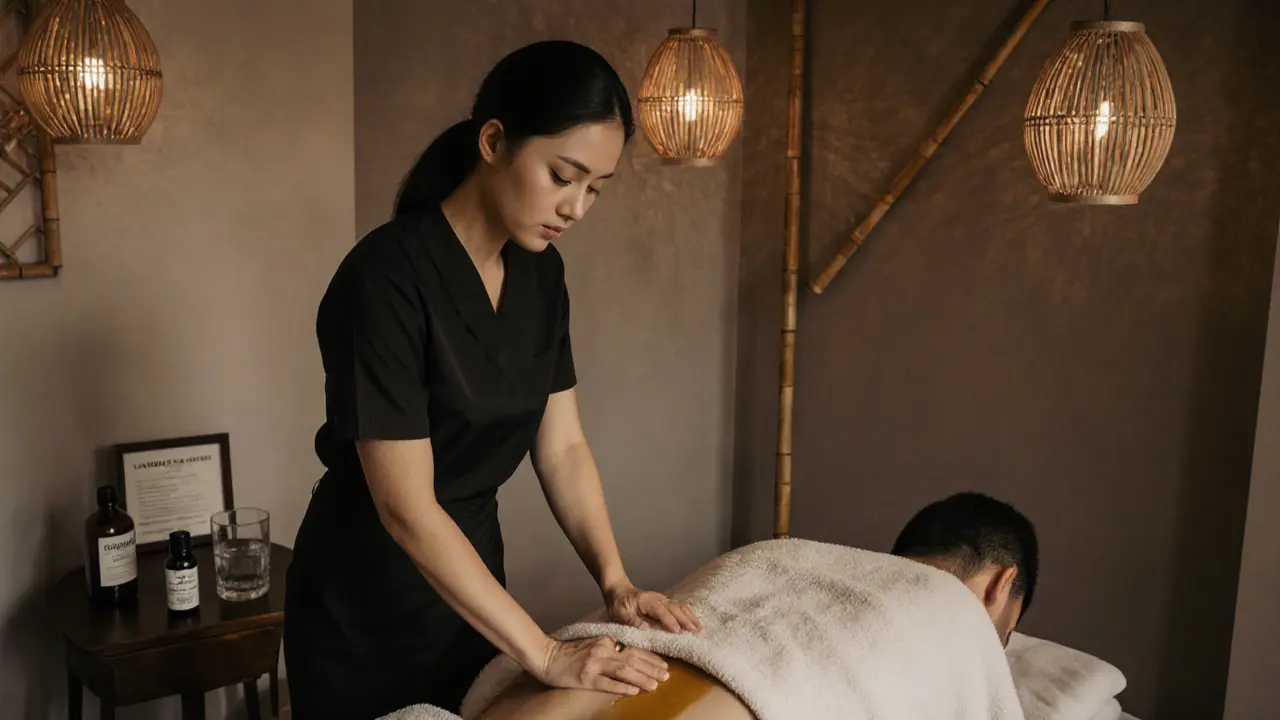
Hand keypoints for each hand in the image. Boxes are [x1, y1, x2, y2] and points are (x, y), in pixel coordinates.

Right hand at [534, 636, 669, 694]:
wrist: (546, 656)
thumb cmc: (570, 652)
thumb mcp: (593, 645)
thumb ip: (611, 649)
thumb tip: (632, 658)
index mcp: (605, 640)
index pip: (633, 649)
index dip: (651, 657)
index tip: (664, 665)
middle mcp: (602, 650)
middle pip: (633, 659)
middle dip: (652, 668)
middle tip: (667, 676)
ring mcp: (594, 664)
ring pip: (624, 670)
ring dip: (642, 678)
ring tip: (655, 685)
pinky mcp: (586, 677)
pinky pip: (608, 683)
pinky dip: (622, 687)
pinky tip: (634, 691)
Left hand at [603, 582, 701, 633]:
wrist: (618, 590)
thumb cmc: (618, 604)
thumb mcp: (620, 614)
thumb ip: (633, 622)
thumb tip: (647, 629)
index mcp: (646, 601)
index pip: (660, 611)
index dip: (669, 621)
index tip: (678, 631)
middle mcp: (657, 599)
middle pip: (674, 608)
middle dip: (685, 619)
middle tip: (695, 630)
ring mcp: (662, 600)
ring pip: (679, 607)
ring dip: (689, 616)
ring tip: (699, 627)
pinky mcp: (664, 603)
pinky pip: (678, 607)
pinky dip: (687, 614)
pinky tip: (694, 621)